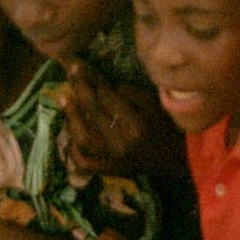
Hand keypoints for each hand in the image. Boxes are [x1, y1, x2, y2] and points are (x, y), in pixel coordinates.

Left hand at [63, 59, 160, 175]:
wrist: (175, 157)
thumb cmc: (166, 125)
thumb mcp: (154, 103)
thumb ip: (130, 92)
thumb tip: (105, 87)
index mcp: (136, 126)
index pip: (108, 100)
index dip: (95, 82)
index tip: (85, 69)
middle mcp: (121, 144)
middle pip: (94, 114)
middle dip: (81, 90)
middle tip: (72, 72)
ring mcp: (112, 159)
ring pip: (84, 138)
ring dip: (72, 117)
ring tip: (65, 98)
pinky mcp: (108, 170)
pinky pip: (85, 162)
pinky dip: (73, 149)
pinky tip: (68, 133)